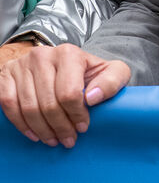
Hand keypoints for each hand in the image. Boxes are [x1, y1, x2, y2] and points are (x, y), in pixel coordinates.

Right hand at [0, 43, 129, 147]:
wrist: (61, 62)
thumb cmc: (87, 71)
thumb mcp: (109, 71)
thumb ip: (112, 80)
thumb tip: (92, 97)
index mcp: (68, 53)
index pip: (69, 93)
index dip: (76, 115)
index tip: (83, 127)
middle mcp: (43, 55)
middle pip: (48, 103)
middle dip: (60, 127)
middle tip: (68, 140)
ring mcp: (23, 64)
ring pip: (29, 107)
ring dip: (42, 130)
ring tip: (53, 139)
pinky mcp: (7, 75)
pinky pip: (9, 105)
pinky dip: (21, 124)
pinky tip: (34, 133)